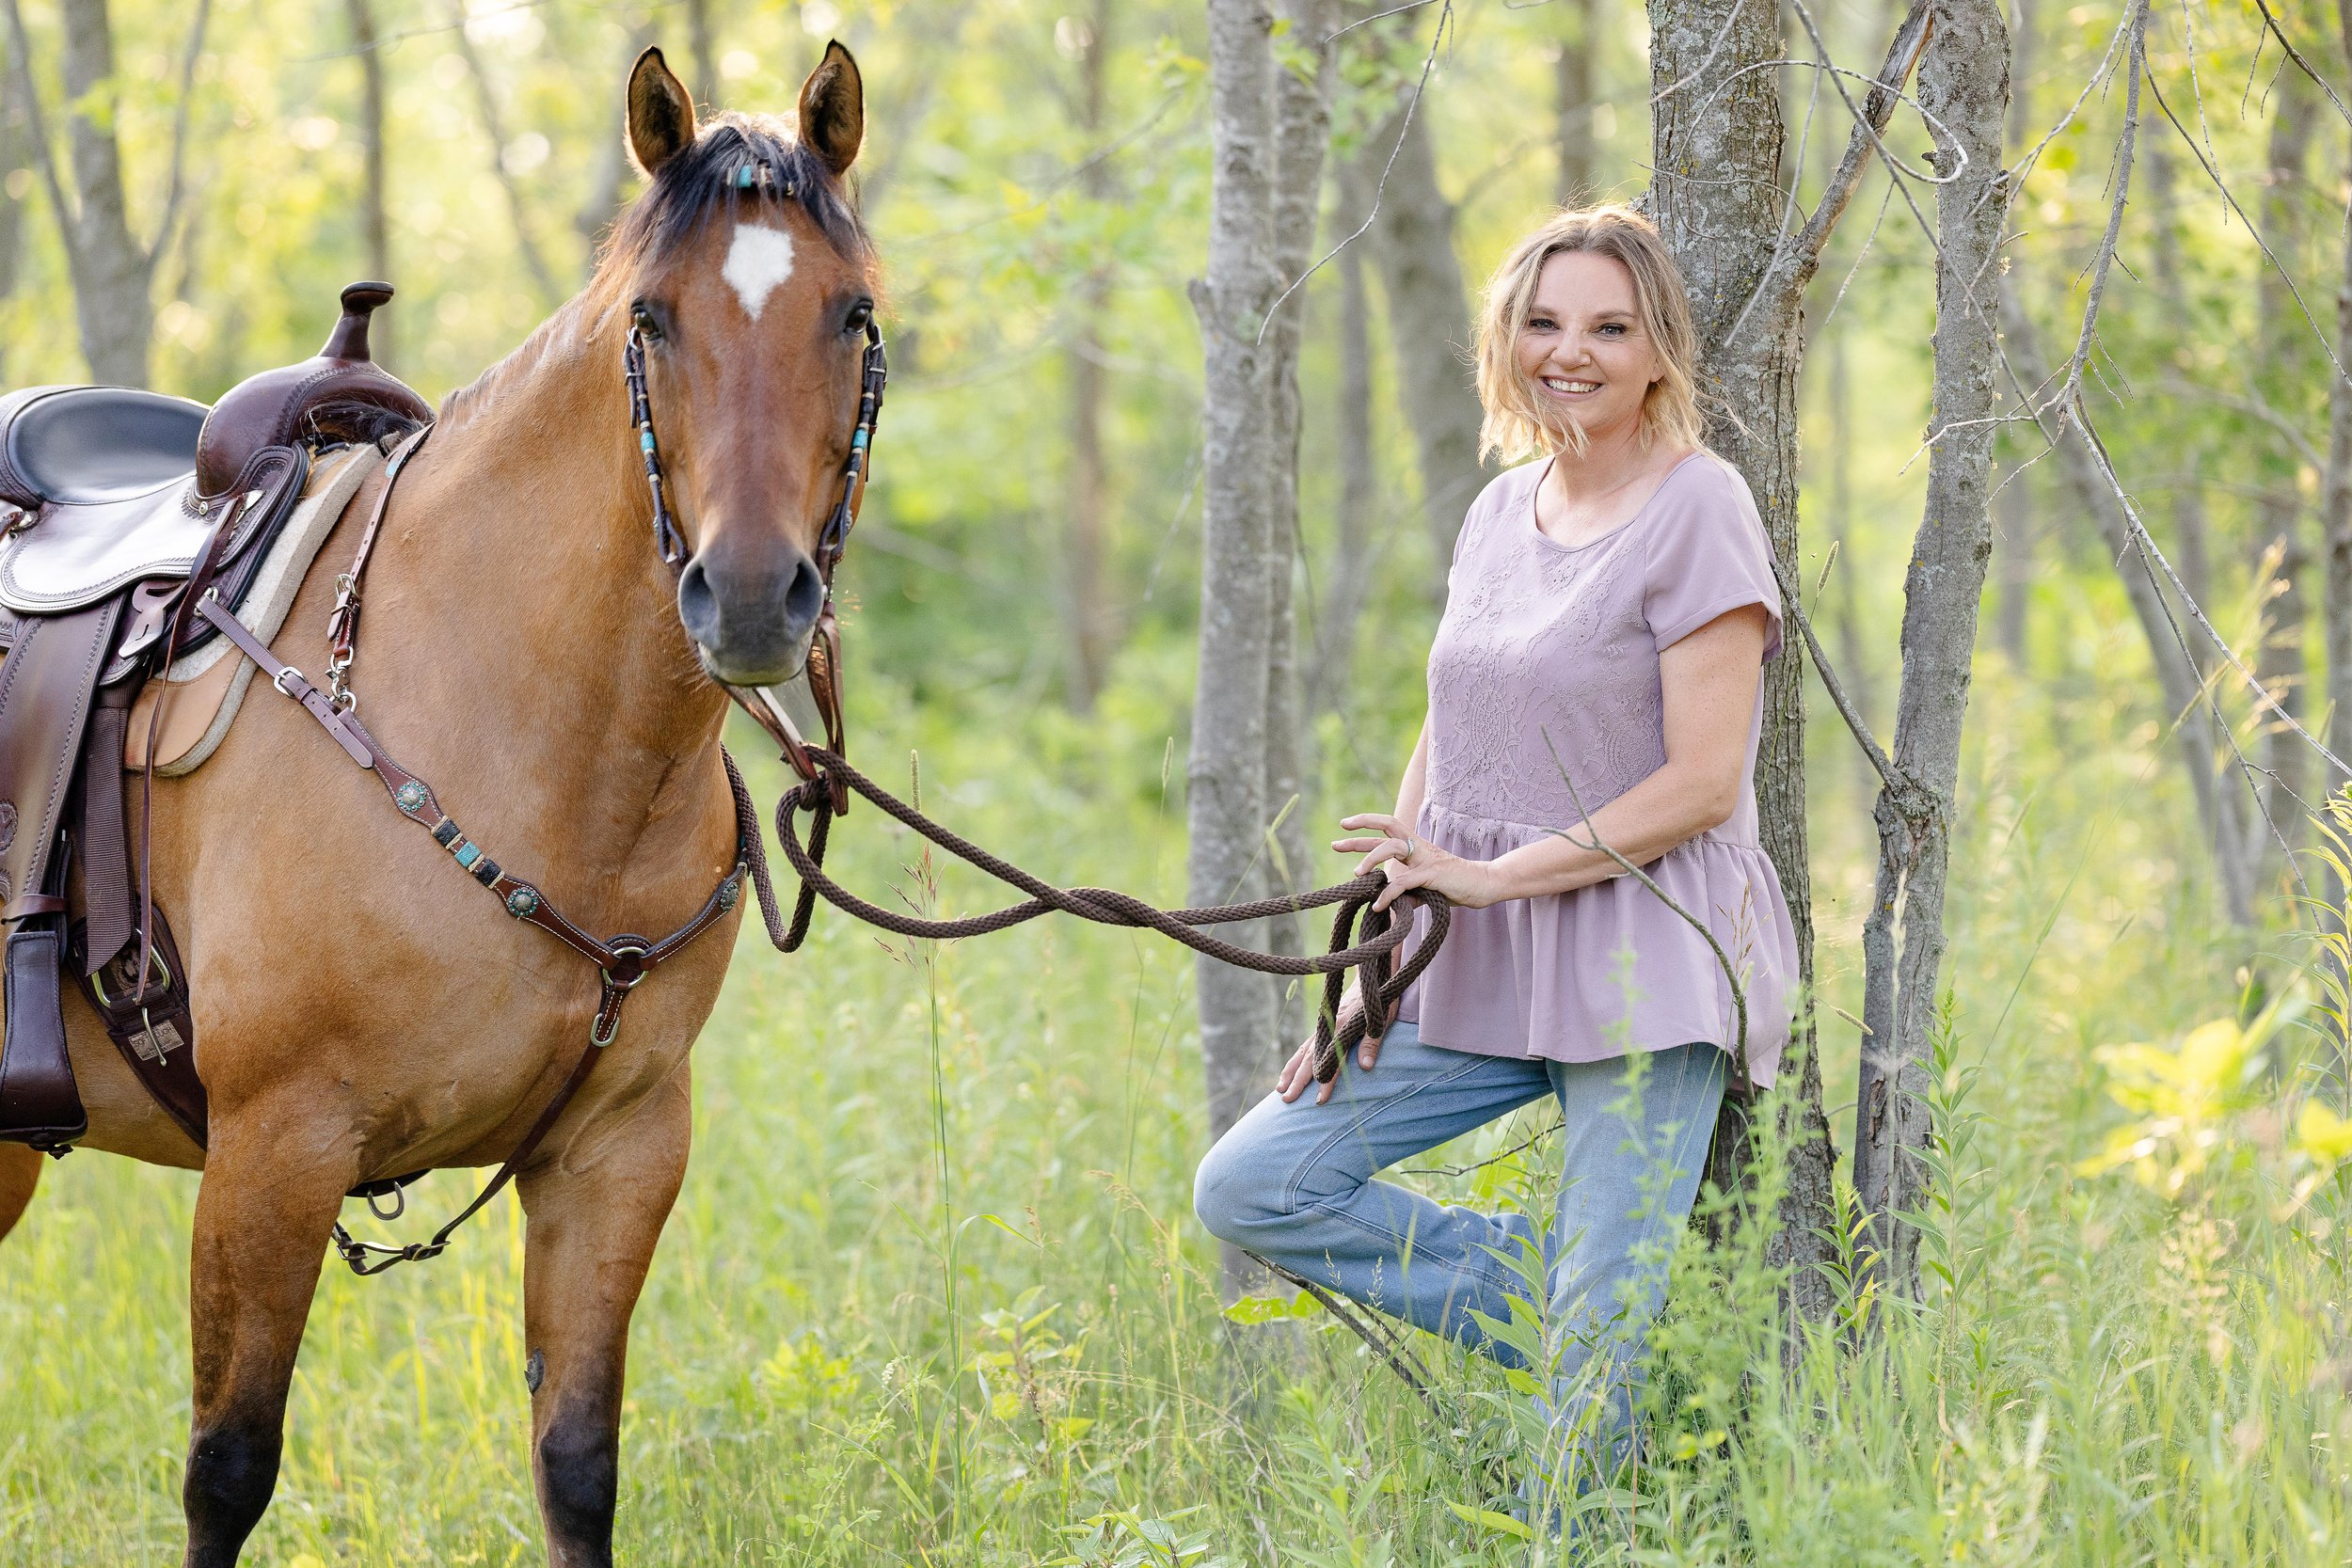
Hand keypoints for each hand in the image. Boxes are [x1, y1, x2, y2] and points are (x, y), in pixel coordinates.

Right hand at [1276, 993, 1384, 1104]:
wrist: (1368, 976)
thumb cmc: (1379, 998)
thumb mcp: (1381, 1019)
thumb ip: (1372, 1043)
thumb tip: (1365, 1067)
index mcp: (1343, 1028)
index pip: (1333, 1061)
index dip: (1327, 1082)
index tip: (1320, 1100)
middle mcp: (1328, 1028)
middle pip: (1310, 1060)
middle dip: (1298, 1082)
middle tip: (1287, 1100)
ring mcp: (1322, 1027)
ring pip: (1302, 1053)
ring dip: (1290, 1072)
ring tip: (1279, 1089)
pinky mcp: (1321, 1027)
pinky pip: (1304, 1046)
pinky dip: (1294, 1061)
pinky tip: (1288, 1073)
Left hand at [1334, 813, 1501, 912]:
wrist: (1485, 885)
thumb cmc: (1456, 885)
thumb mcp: (1426, 889)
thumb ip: (1408, 893)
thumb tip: (1390, 903)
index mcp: (1416, 847)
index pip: (1388, 828)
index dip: (1366, 825)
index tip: (1344, 826)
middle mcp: (1419, 847)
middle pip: (1386, 829)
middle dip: (1359, 835)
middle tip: (1335, 843)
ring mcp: (1426, 859)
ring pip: (1392, 848)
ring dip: (1371, 859)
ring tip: (1356, 875)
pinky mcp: (1433, 874)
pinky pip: (1404, 882)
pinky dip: (1388, 894)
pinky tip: (1378, 906)